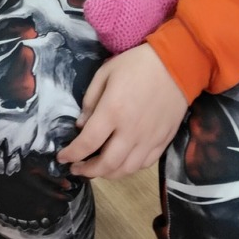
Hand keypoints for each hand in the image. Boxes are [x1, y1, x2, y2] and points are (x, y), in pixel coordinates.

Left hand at [55, 45, 187, 178]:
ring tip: (96, 168)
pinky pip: (144, 164)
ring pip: (126, 169)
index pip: (88, 143)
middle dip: (88, 171)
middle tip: (76, 168)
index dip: (72, 154)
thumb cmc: (136, 65)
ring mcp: (149, 140)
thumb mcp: (105, 74)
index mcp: (113, 112)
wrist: (177, 65)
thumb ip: (90, 101)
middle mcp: (131, 132)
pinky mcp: (163, 142)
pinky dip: (128, 168)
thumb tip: (81, 126)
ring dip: (107, 174)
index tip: (61, 158)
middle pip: (107, 164)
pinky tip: (120, 162)